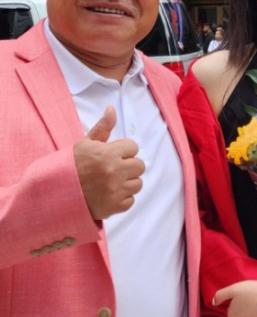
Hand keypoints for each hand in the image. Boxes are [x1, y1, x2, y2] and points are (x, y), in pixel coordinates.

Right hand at [73, 106, 144, 220]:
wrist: (57, 192)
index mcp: (107, 153)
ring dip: (127, 182)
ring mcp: (115, 190)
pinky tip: (109, 193)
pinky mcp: (114, 206)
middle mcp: (113, 171)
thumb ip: (103, 127)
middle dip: (128, 166)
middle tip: (113, 168)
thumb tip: (112, 109)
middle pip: (139, 166)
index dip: (124, 150)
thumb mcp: (85, 144)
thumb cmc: (72, 166)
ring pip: (138, 184)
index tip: (113, 155)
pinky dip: (122, 198)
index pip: (133, 147)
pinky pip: (130, 200)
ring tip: (112, 181)